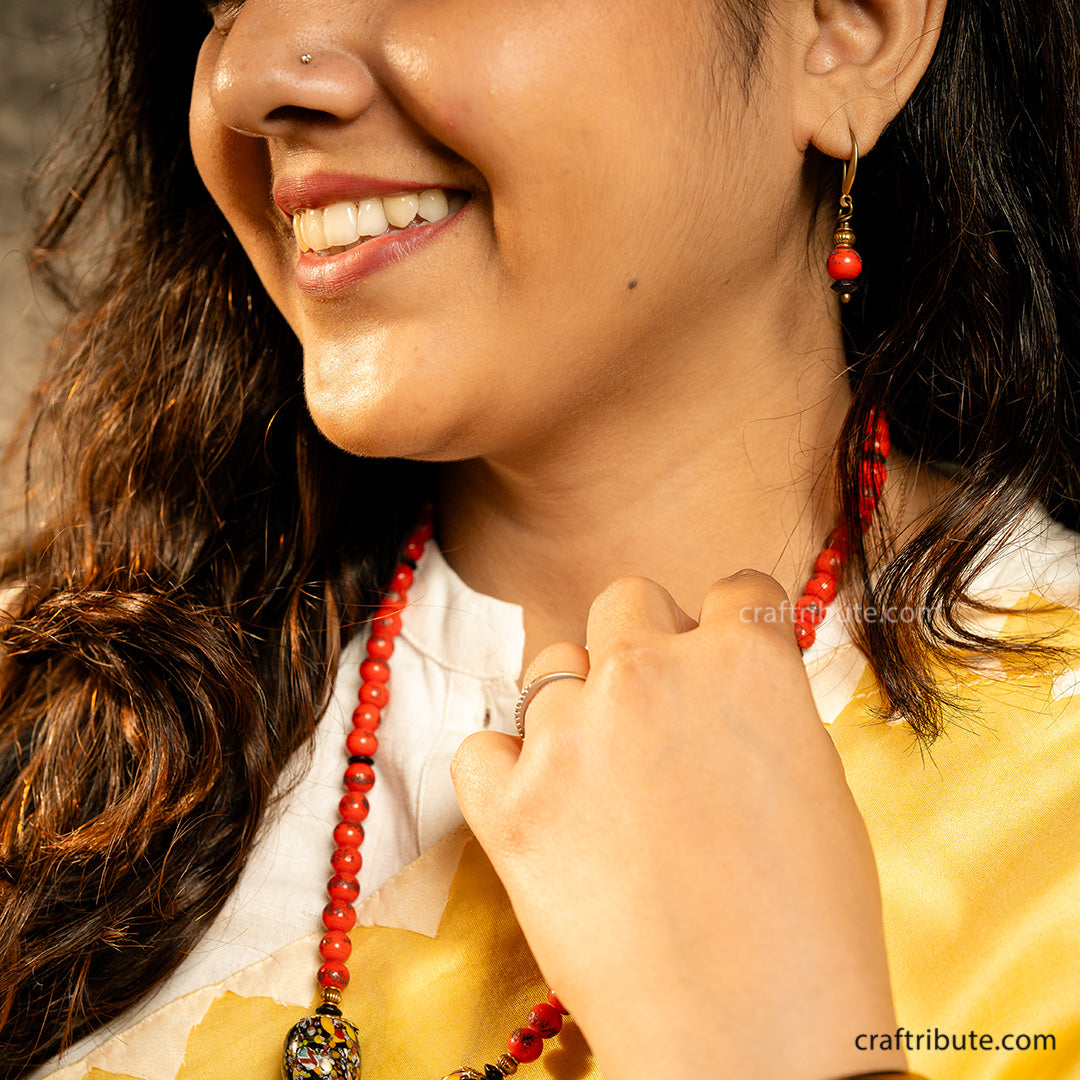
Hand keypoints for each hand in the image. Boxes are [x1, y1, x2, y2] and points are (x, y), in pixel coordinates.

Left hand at [451, 572, 905, 1079]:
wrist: (749, 1035)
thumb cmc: (808, 924)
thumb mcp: (814, 780)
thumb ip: (757, 706)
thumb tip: (723, 682)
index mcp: (745, 659)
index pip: (735, 589)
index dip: (732, 625)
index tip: (722, 653)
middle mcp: (652, 671)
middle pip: (627, 601)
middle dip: (643, 646)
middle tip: (655, 715)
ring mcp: (574, 730)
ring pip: (551, 665)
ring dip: (574, 705)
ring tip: (601, 779)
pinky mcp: (512, 800)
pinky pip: (482, 746)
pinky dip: (505, 772)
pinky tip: (541, 810)